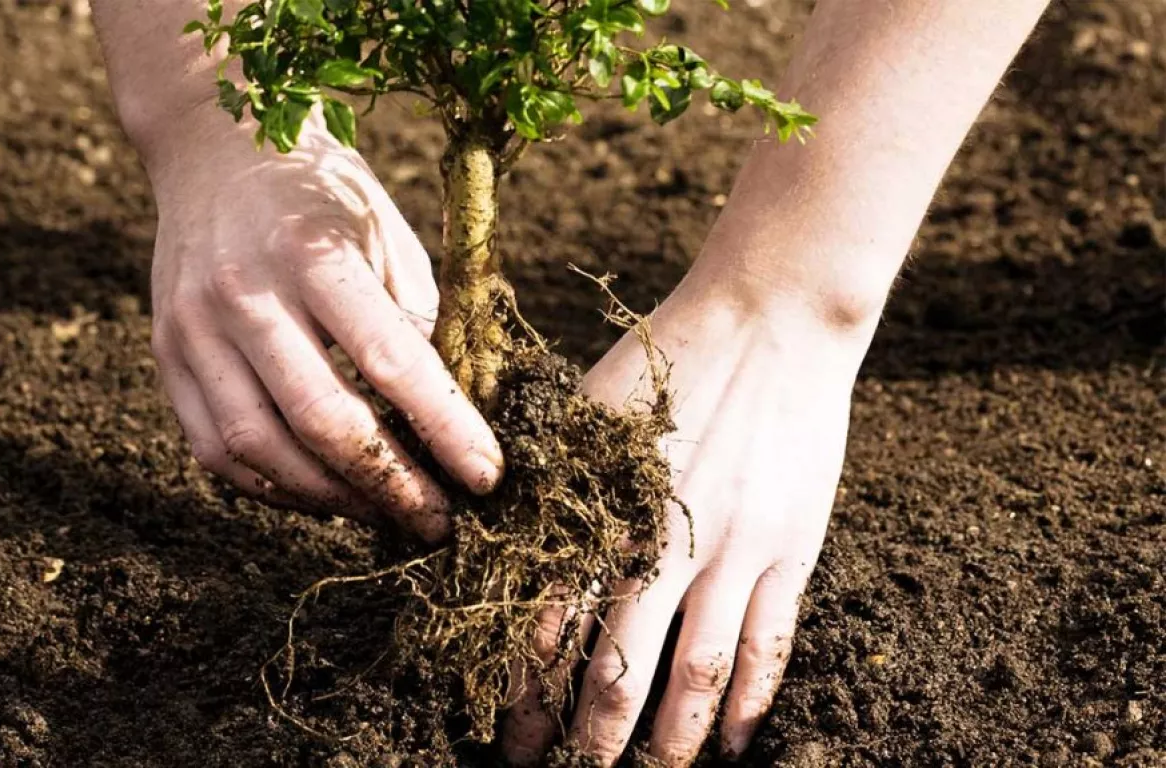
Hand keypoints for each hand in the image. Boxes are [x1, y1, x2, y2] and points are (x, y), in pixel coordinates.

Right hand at [143, 109, 501, 540]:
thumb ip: (416, 323)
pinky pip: (215, 449)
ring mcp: (193, 328)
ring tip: (385, 513)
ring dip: (332, 498)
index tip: (487, 478)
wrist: (213, 148)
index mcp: (314, 252)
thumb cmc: (323, 194)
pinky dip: (272, 487)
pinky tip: (321, 494)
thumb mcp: (388, 235)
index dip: (445, 429)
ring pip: (260, 449)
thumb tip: (451, 420)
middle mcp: (244, 293)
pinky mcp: (165, 355)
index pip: (390, 361)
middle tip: (439, 521)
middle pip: (321, 419)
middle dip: (391, 485)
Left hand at [501, 285, 867, 764]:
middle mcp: (662, 543)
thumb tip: (493, 538)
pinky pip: (770, 643)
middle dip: (591, 736)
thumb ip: (546, 482)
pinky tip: (738, 742)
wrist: (771, 319)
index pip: (548, 625)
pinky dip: (753, 701)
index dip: (526, 691)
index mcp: (600, 510)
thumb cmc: (666, 358)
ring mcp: (734, 551)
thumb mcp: (584, 412)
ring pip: (698, 672)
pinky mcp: (790, 549)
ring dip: (673, 736)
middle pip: (618, 666)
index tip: (513, 735)